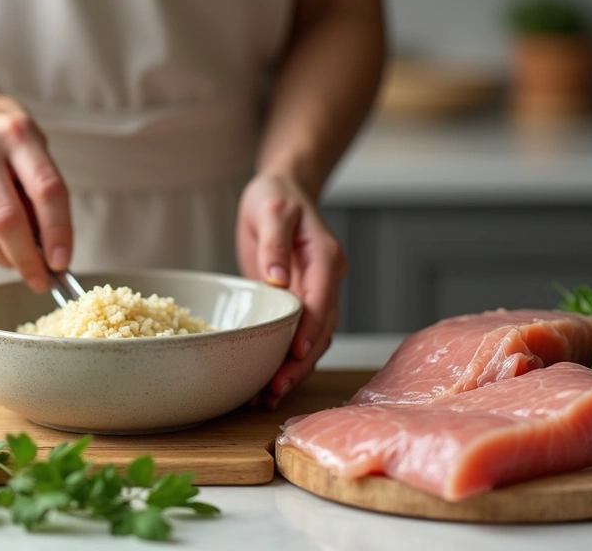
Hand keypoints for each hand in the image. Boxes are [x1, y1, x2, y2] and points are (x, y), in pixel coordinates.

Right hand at [0, 68, 71, 291]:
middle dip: (29, 260)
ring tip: (17, 259)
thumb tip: (51, 244)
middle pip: (7, 221)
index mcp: (16, 133)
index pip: (46, 190)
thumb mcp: (29, 138)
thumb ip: (41, 184)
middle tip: (41, 278)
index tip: (63, 261)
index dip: (58, 231)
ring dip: (5, 260)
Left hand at [236, 173, 346, 409]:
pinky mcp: (300, 305)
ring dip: (293, 371)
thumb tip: (276, 278)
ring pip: (313, 342)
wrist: (282, 193)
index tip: (296, 353)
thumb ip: (274, 242)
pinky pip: (298, 338)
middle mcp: (327, 281)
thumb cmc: (276, 197)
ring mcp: (316, 295)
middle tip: (274, 389)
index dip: (311, 329)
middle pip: (321, 330)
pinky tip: (264, 384)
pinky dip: (285, 362)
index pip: (322, 300)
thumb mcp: (271, 210)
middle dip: (300, 363)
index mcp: (325, 257)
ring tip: (266, 397)